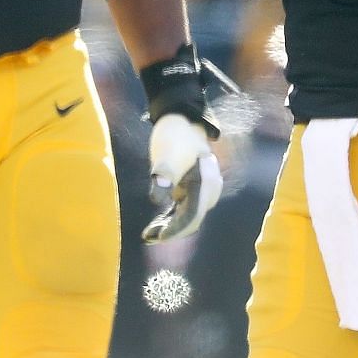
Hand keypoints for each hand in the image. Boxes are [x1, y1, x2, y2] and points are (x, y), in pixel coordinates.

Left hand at [143, 113, 221, 242]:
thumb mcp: (166, 156)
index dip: (176, 230)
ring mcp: (203, 188)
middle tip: (148, 238)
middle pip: (192, 219)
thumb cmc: (173, 136)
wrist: (180, 118)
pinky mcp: (195, 186)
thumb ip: (163, 176)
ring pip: (189, 215)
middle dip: (171, 231)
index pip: (193, 216)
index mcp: (206, 183)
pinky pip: (186, 207)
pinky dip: (172, 217)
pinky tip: (156, 224)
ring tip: (148, 234)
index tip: (157, 238)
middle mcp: (209, 189)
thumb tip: (156, 198)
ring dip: (171, 225)